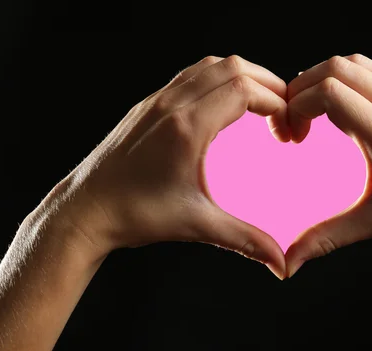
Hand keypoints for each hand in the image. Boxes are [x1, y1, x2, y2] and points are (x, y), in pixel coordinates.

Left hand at [43, 55, 290, 278]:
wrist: (84, 211)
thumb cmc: (134, 216)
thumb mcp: (196, 225)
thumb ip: (245, 240)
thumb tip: (280, 262)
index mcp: (186, 127)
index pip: (243, 89)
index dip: (276, 100)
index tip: (287, 124)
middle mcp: (169, 105)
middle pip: (231, 67)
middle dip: (266, 83)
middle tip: (283, 108)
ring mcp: (155, 102)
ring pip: (208, 66)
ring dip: (240, 76)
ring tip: (259, 102)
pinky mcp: (146, 107)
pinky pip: (188, 76)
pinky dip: (215, 80)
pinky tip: (222, 106)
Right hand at [284, 54, 371, 276]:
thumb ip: (325, 238)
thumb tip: (289, 264)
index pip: (329, 92)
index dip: (297, 105)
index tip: (293, 135)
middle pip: (337, 68)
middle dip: (304, 87)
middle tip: (295, 119)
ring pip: (357, 63)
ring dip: (327, 79)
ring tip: (315, 113)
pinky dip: (350, 80)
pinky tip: (346, 112)